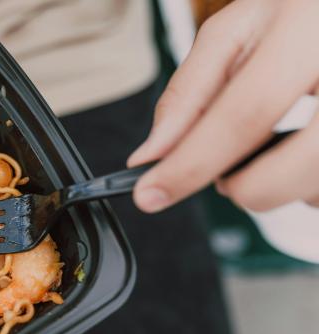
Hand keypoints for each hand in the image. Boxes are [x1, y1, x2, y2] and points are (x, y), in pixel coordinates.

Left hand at [128, 0, 318, 212]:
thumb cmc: (297, 12)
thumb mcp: (236, 31)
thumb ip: (189, 93)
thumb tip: (151, 155)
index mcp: (308, 34)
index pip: (243, 115)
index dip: (192, 163)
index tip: (150, 195)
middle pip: (292, 170)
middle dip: (244, 188)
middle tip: (228, 174)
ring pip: (318, 190)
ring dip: (284, 187)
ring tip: (277, 147)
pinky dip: (311, 185)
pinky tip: (305, 153)